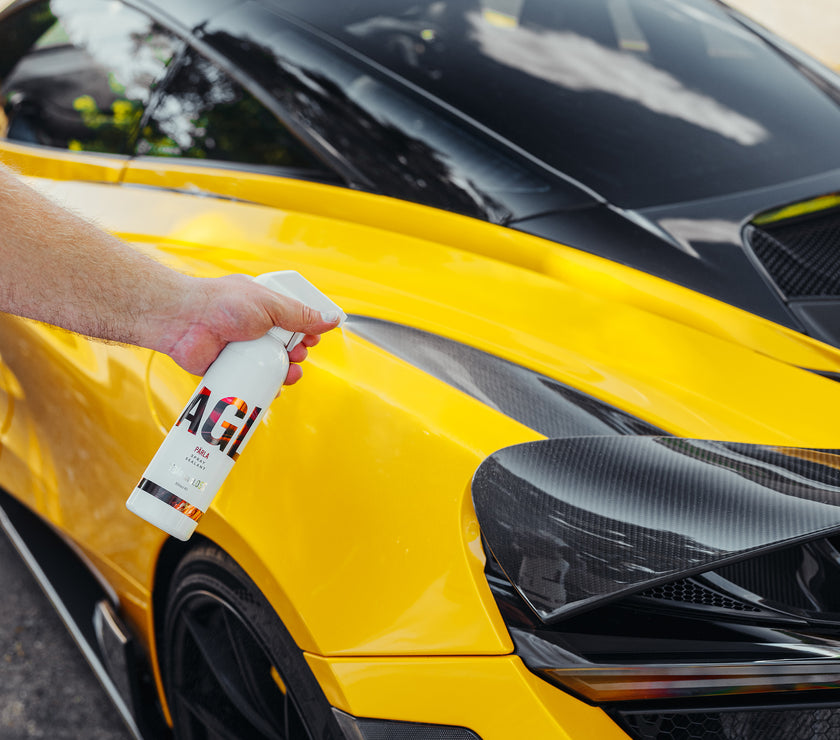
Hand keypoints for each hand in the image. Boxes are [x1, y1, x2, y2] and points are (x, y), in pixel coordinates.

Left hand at [148, 274, 341, 378]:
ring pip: (271, 366)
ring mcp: (241, 349)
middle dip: (298, 353)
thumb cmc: (220, 303)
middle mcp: (253, 327)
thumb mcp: (269, 305)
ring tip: (290, 375)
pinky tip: (271, 391)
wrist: (181, 320)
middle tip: (298, 355)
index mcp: (263, 306)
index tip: (314, 339)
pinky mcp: (228, 368)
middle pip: (286, 346)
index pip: (294, 319)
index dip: (307, 330)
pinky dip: (263, 389)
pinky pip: (251, 382)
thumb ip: (301, 315)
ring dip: (286, 373)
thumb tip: (333, 319)